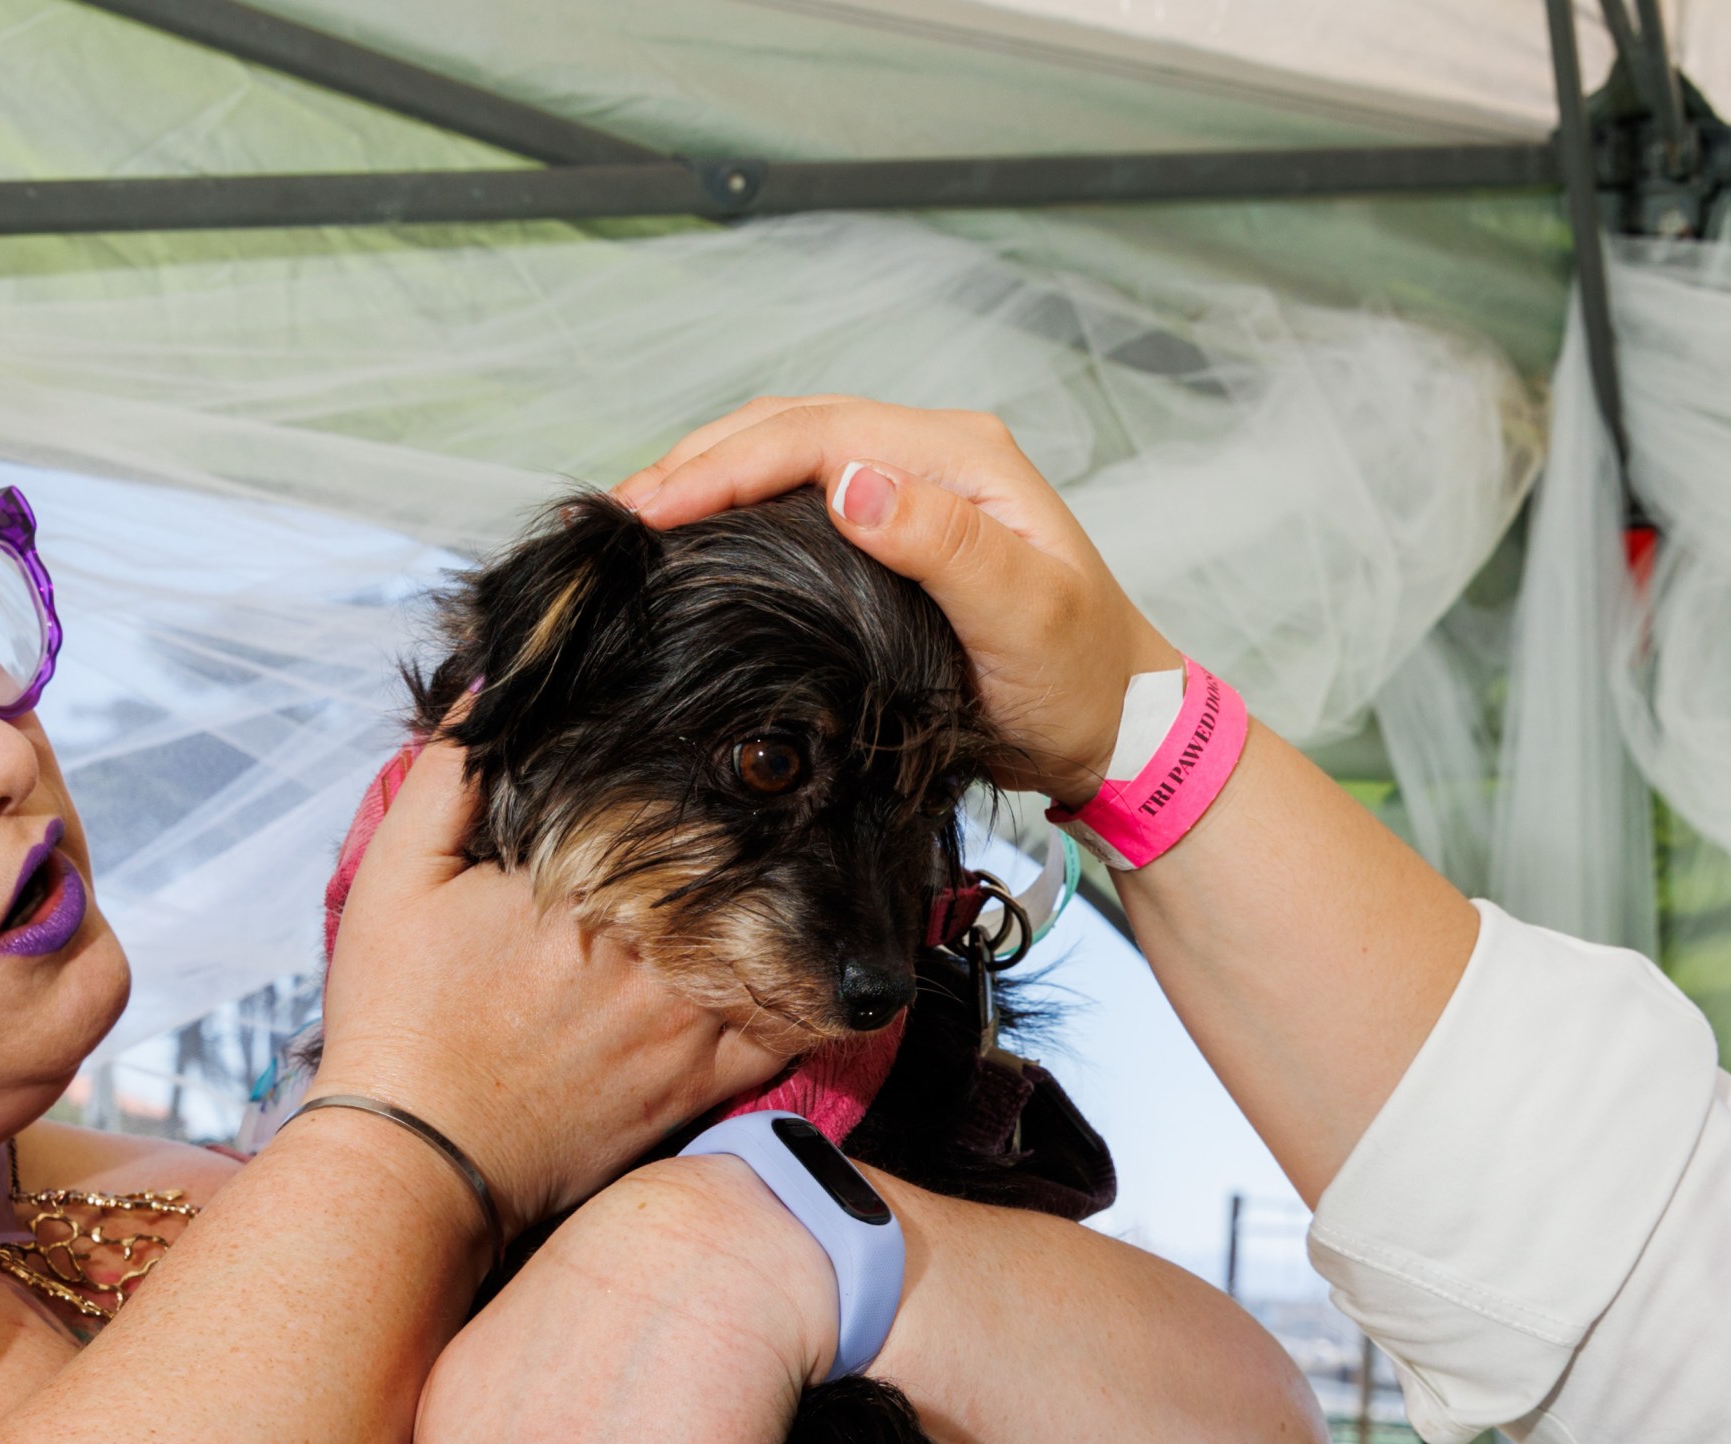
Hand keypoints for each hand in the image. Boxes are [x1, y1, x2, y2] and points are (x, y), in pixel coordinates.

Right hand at [317, 741, 795, 1242]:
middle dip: (773, 827)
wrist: (415, 1159)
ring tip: (840, 859)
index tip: (740, 744)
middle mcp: (649, 952)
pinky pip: (785, 1029)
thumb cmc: (399, 1017)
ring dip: (805, 901)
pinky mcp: (696, 1085)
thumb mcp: (398, 877)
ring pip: (775, 941)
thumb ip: (448, 775)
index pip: (680, 809)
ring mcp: (682, 1023)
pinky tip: (833, 959)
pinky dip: (816, 990)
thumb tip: (492, 687)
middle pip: (738, 870)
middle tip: (817, 782)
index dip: (713, 774)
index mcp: (585, 888)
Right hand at [615, 398, 1171, 805]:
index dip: (725, 465)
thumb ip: (946, 546)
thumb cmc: (1079, 680)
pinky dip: (735, 510)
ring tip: (635, 523)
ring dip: (707, 479)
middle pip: (787, 428)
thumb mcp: (1024, 615)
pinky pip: (797, 499)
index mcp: (961, 456)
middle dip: (695, 461)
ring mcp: (910, 492)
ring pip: (785, 456)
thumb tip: (853, 485)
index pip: (816, 432)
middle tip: (618, 518)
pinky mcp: (892, 534)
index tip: (653, 512)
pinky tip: (693, 541)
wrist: (1112, 729)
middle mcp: (932, 457)